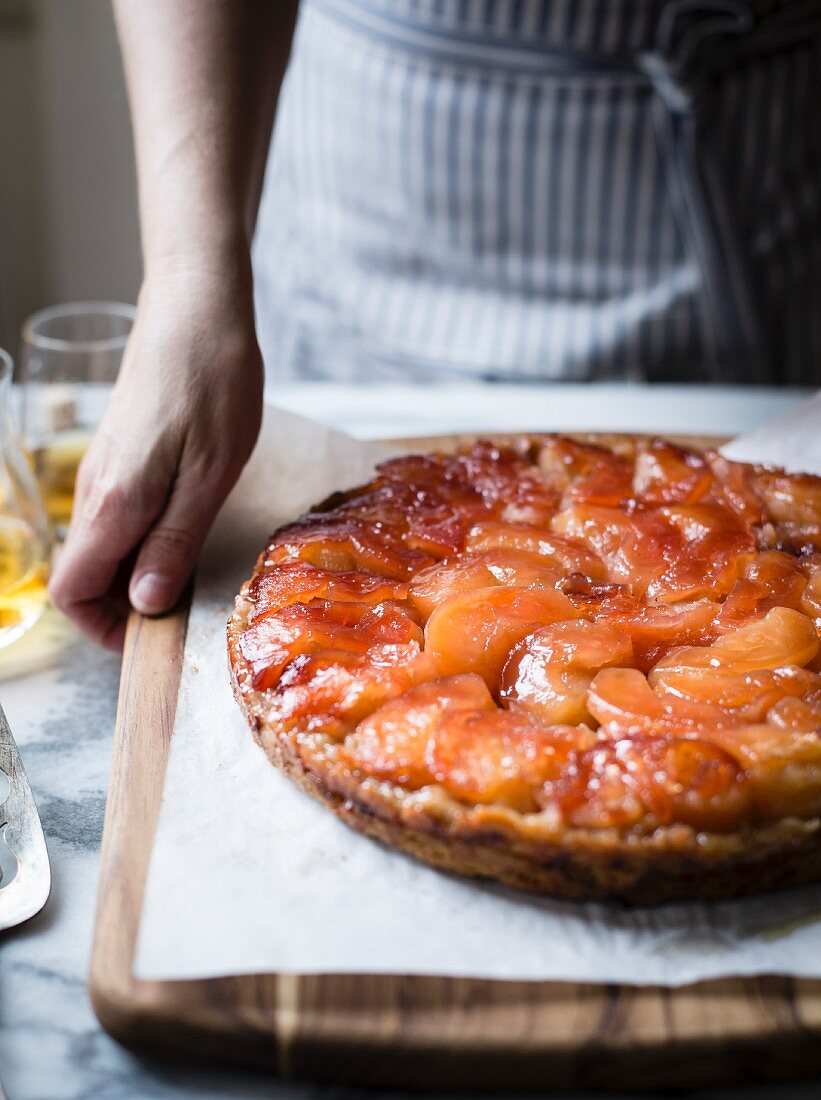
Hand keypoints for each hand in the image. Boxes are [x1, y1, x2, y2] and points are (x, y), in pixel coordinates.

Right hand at [49, 264, 262, 649]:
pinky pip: (117, 515)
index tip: (150, 634)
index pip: (71, 590)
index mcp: (114, 503)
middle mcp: (96, 490)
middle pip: (83, 573)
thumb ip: (174, 541)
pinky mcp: (121, 453)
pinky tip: (188, 524)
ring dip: (138, 571)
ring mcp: (104, 470)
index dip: (103, 627)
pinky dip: (144, 537)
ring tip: (193, 567)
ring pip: (102, 545)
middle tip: (183, 604)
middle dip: (123, 605)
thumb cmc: (213, 381)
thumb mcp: (211, 474)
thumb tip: (144, 604)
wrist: (198, 308)